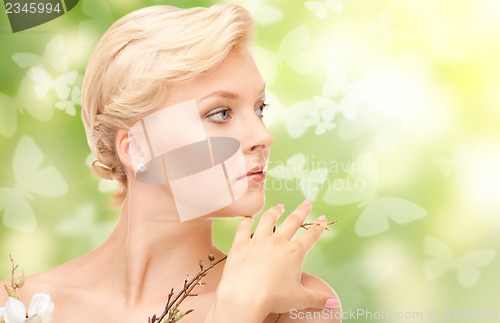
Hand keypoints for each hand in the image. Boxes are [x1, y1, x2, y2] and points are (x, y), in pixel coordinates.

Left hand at [206, 199, 334, 321]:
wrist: (244, 297)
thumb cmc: (273, 298)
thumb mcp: (299, 299)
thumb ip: (317, 299)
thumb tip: (333, 303)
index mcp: (294, 253)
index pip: (310, 236)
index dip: (318, 227)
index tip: (323, 219)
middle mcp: (277, 242)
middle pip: (292, 222)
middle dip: (301, 211)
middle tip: (307, 202)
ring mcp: (258, 242)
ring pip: (268, 220)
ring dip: (275, 211)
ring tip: (279, 207)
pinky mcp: (240, 245)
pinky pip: (243, 229)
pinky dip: (245, 222)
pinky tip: (248, 218)